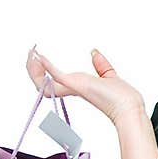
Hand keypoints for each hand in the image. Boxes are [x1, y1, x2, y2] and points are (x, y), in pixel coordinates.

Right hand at [25, 45, 145, 126]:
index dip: (43, 72)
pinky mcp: (76, 84)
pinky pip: (55, 75)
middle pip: (42, 84)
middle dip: (32, 69)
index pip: (52, 81)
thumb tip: (94, 52)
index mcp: (78, 86)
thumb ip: (101, 64)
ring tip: (30, 54)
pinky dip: (46, 65)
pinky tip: (39, 56)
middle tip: (29, 54)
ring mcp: (72, 87)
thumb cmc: (122, 97)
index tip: (38, 58)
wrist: (128, 106)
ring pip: (42, 83)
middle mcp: (72, 88)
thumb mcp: (108, 74)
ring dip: (33, 68)